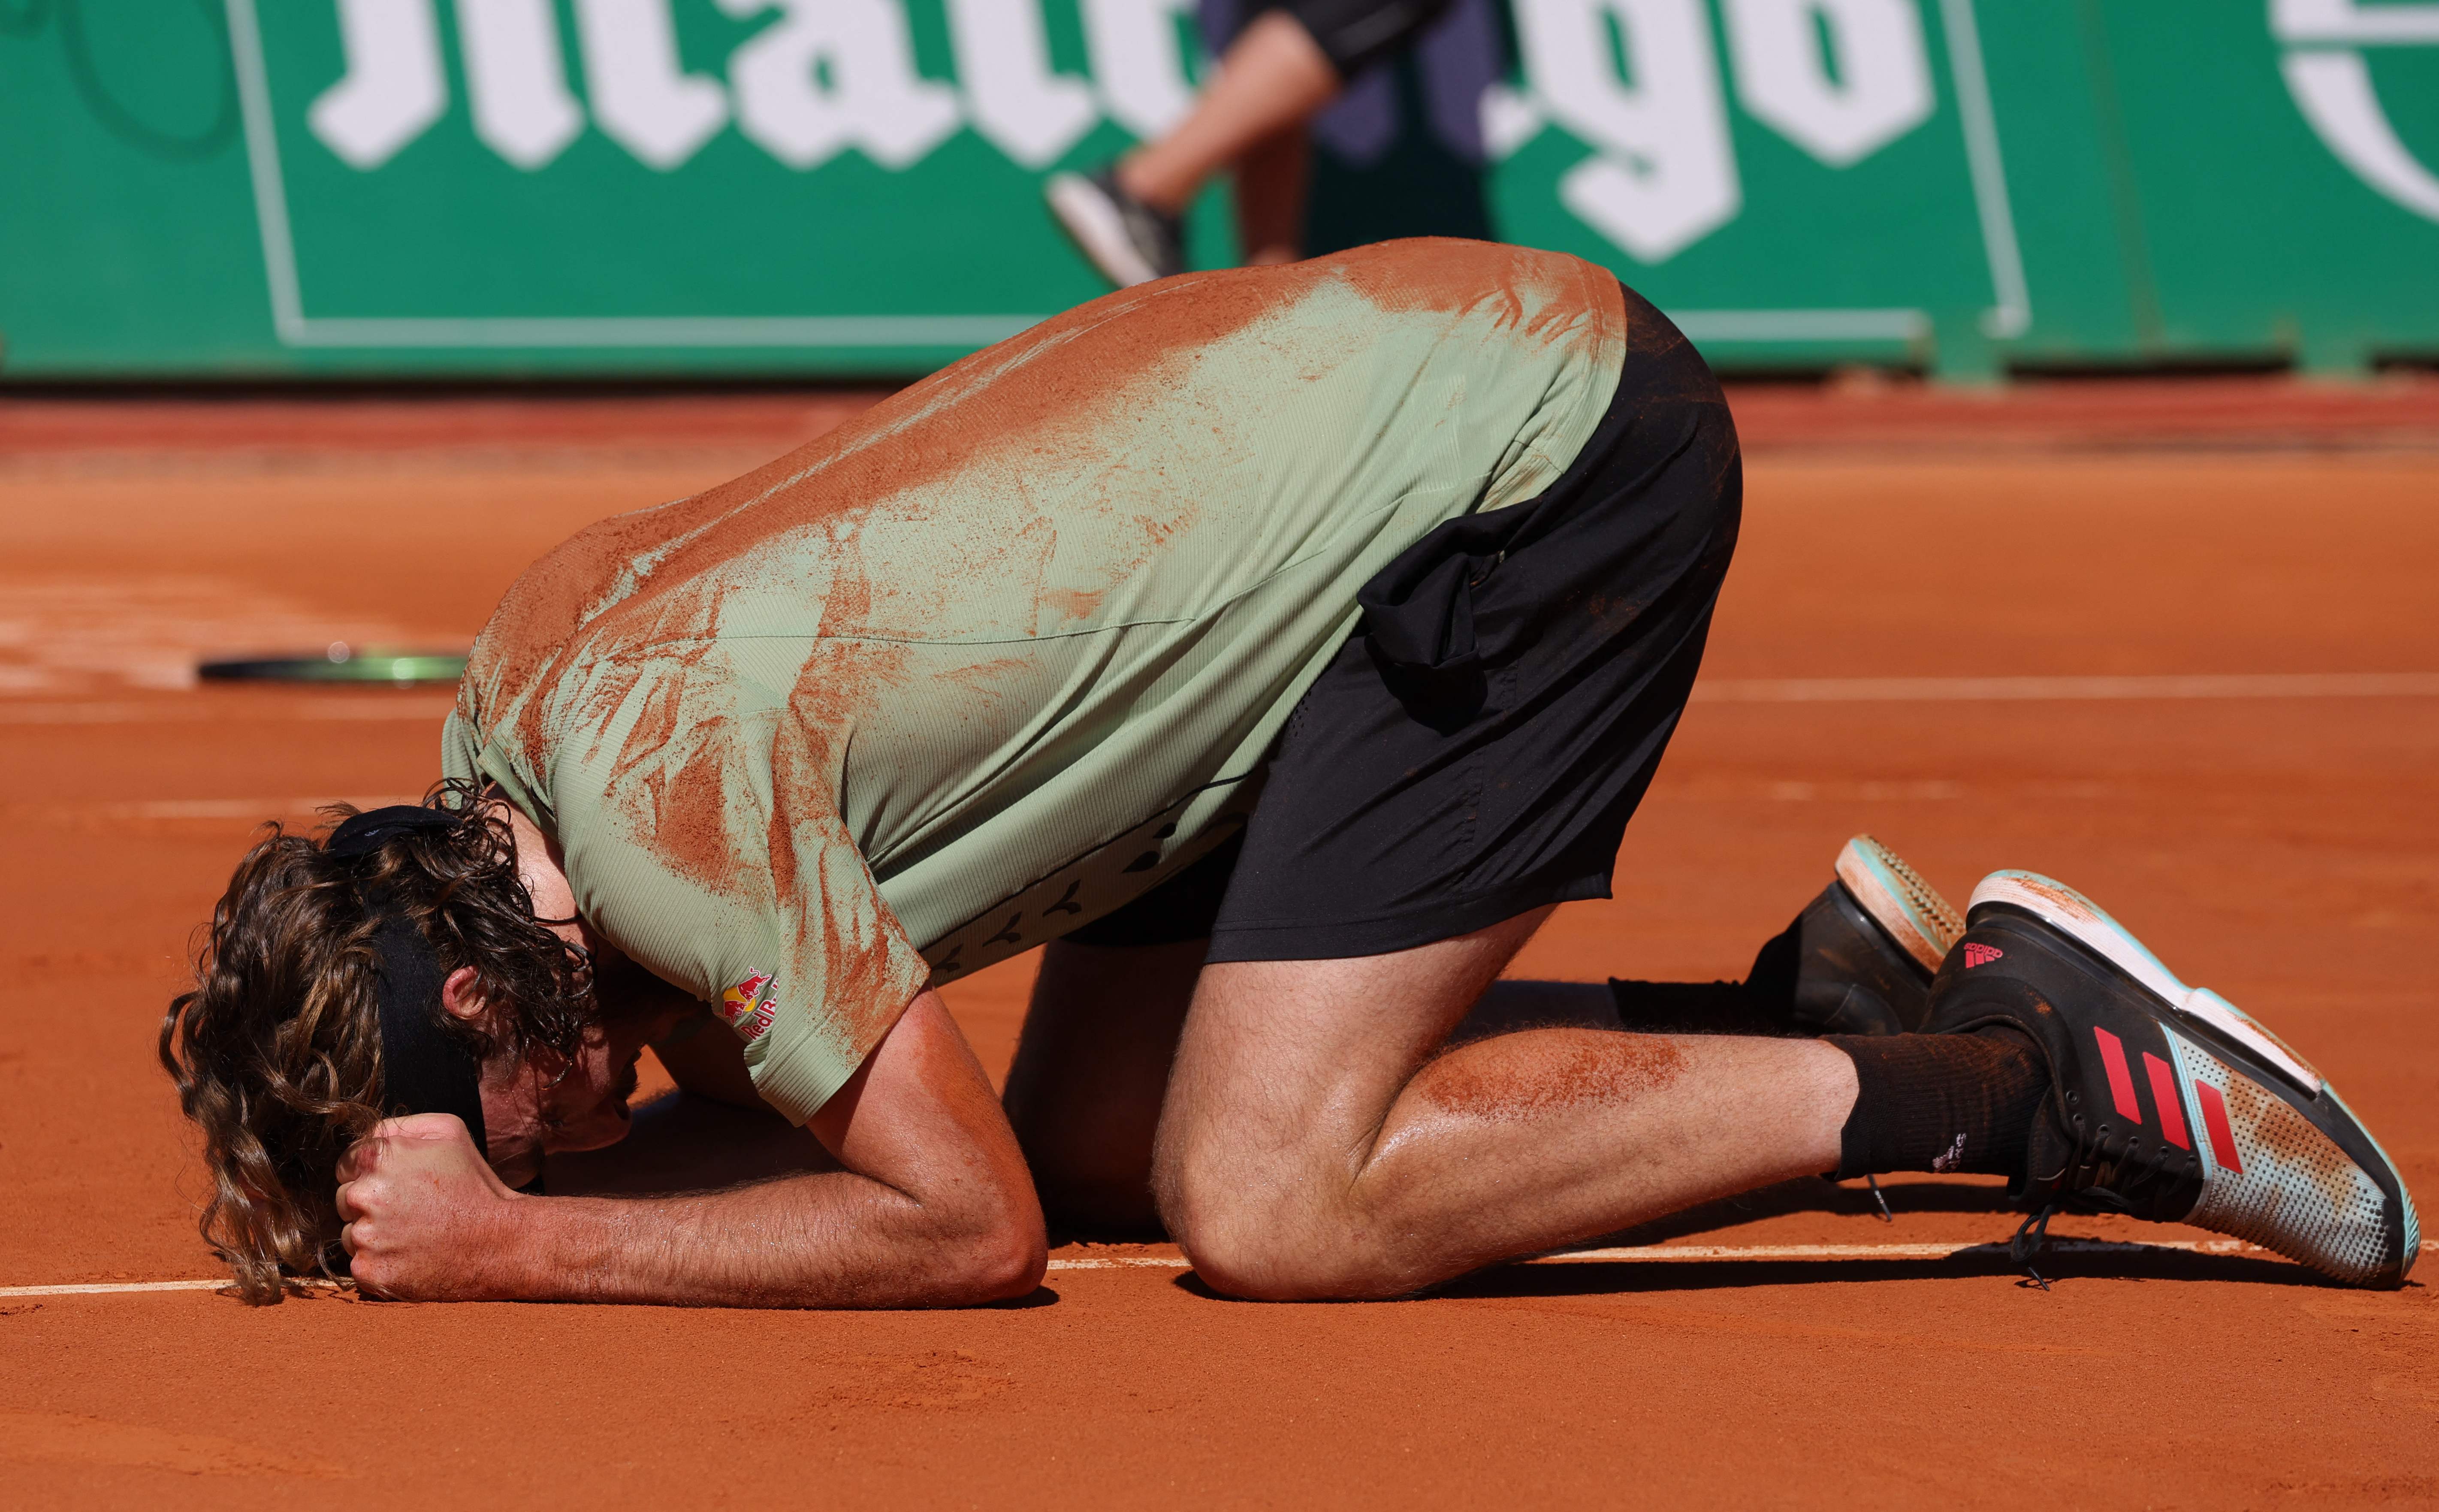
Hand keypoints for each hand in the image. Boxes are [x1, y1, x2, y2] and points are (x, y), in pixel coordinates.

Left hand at [335, 1114, 522, 1299]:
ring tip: (413, 1236)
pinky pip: (360, 1266)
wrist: (500, 1241)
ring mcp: (364, 1237)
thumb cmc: (475, 1185)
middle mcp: (362, 1195)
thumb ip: (401, 1126)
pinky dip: (381, 1263)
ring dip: (374, 1235)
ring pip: (351, 1235)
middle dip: (370, 1205)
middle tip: (410, 1212)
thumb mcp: (449, 1132)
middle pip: (345, 1200)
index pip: (346, 1165)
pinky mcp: (370, 1271)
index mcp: (378, 1158)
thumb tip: (370, 1136)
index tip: (395, 1186)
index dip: (370, 1174)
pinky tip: (411, 1257)